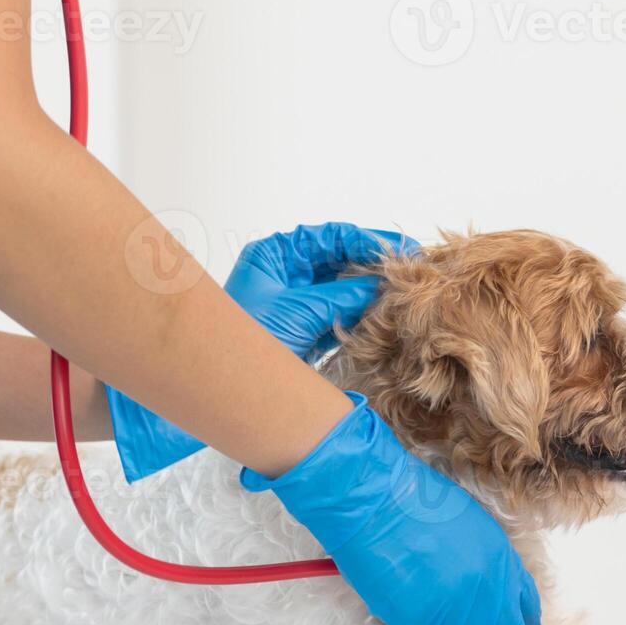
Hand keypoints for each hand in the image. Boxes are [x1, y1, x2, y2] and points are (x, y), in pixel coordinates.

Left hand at [107, 223, 410, 480]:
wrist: (212, 388)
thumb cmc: (241, 342)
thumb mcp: (300, 312)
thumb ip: (344, 295)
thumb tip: (383, 282)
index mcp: (276, 254)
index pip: (331, 235)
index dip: (369, 239)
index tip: (404, 247)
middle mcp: (285, 271)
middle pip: (340, 258)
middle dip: (374, 264)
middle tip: (413, 270)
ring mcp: (294, 298)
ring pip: (342, 285)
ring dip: (371, 289)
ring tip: (405, 291)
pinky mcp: (302, 326)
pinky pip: (339, 310)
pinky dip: (361, 312)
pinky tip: (384, 313)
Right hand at [242, 393, 542, 624]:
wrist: (376, 501)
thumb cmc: (416, 502)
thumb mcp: (473, 525)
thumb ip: (490, 563)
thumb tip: (491, 592)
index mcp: (501, 562)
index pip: (524, 611)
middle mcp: (487, 591)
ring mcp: (456, 611)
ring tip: (433, 615)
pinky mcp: (422, 624)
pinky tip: (409, 608)